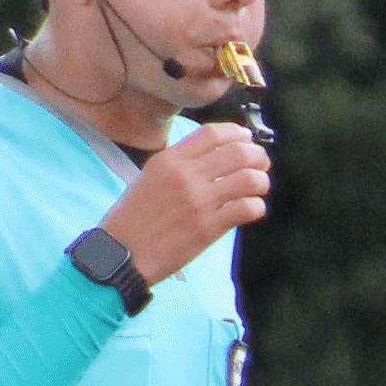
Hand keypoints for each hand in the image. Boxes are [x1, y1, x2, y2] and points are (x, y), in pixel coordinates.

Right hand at [100, 122, 272, 282]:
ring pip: (249, 179)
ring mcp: (199, 201)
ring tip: (258, 188)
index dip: (237, 134)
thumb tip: (216, 155)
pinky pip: (248, 208)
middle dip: (257, 156)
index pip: (212, 134)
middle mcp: (186, 176)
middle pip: (238, 152)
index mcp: (169, 160)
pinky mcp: (209, 227)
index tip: (247, 139)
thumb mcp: (150, 177)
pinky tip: (251, 209)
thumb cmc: (135, 217)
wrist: (123, 252)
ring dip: (261, 181)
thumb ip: (180, 164)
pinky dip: (257, 206)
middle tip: (261, 164)